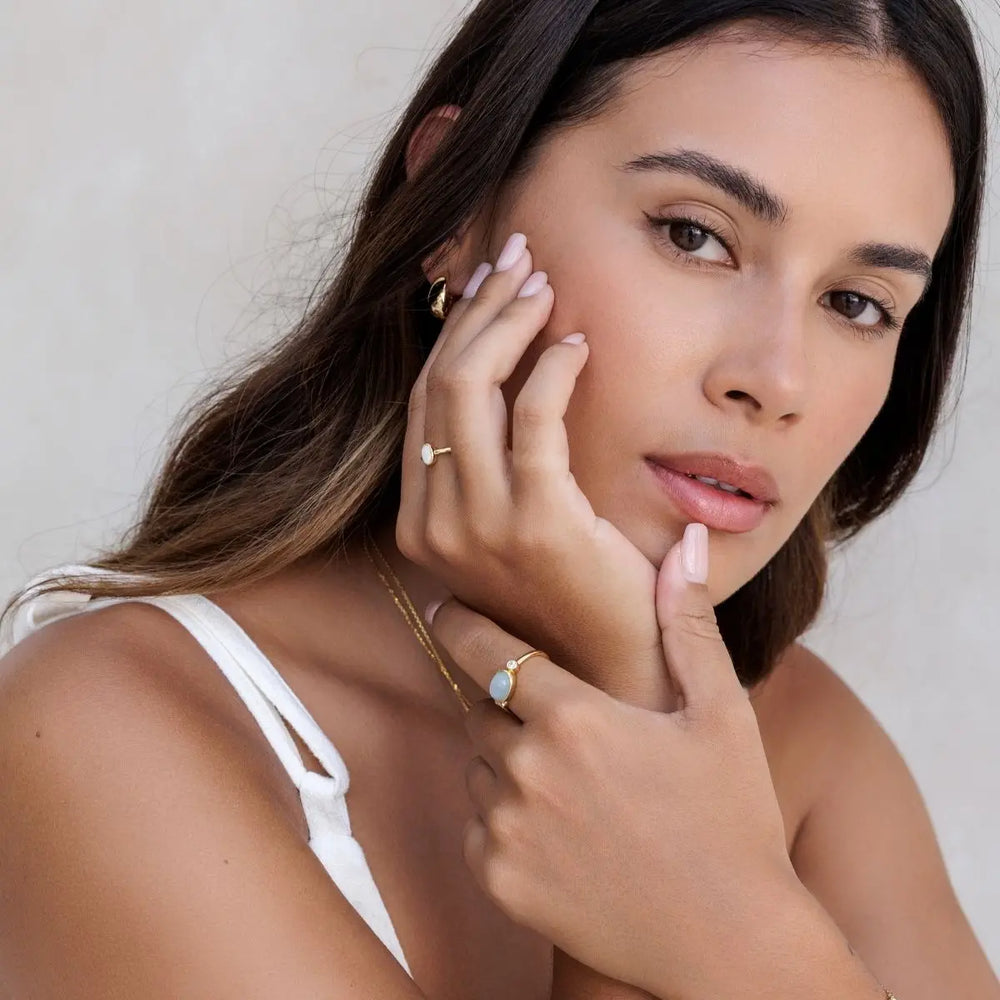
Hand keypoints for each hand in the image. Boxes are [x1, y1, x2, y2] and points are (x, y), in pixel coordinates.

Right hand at [397, 232, 675, 708]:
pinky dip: (553, 368)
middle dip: (478, 309)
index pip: (424, 403)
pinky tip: (579, 343)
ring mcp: (478, 524)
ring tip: (542, 282)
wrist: (609, 674)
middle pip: (439, 382)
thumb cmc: (568, 600)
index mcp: (423, 522)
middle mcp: (435, 520)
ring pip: (470, 386)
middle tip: (517, 260)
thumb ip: (493, 469)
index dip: (454, 335)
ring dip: (507, 321)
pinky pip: (535, 416)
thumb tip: (506, 383)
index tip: (488, 287)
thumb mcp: (512, 531)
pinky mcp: (536, 521)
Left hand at [425, 523, 802, 999]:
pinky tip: (561, 832)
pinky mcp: (499, 879)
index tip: (448, 609)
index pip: (487, 646)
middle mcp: (528, 767)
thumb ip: (687, 622)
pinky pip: (476, 825)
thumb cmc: (731, 818)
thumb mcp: (721, 712)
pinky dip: (502, 819)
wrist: (731, 943)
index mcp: (575, 715)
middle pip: (481, 707)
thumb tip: (686, 539)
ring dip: (504, 761)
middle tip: (559, 722)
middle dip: (506, 703)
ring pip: (477, 765)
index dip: (463, 622)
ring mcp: (508, 828)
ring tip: (572, 784)